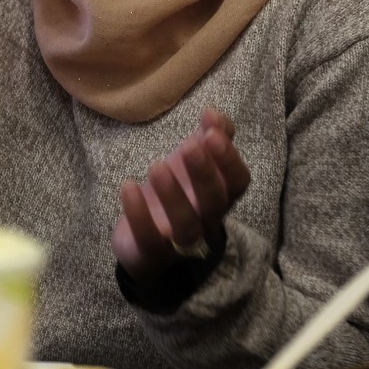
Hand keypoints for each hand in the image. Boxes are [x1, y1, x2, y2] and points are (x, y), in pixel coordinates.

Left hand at [113, 109, 250, 283]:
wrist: (147, 241)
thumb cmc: (179, 192)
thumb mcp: (195, 161)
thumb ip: (212, 136)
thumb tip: (213, 114)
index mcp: (221, 195)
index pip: (239, 182)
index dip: (229, 159)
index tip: (212, 130)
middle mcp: (206, 220)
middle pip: (216, 202)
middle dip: (204, 173)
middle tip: (190, 147)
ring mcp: (180, 241)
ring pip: (186, 226)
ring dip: (174, 196)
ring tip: (157, 166)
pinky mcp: (151, 253)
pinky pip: (149, 239)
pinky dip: (139, 215)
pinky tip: (129, 187)